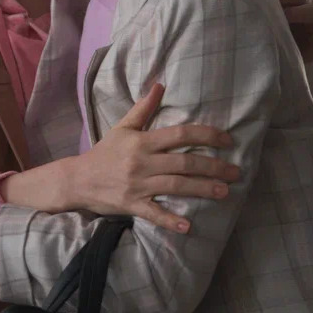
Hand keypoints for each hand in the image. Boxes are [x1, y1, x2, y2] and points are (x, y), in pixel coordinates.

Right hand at [71, 84, 240, 232]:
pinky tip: (188, 226)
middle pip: (184, 162)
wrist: (77, 179)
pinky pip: (153, 213)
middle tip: (236, 172)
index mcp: (142, 141)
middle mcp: (142, 162)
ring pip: (176, 186)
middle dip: (213, 167)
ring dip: (202, 189)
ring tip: (224, 192)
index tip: (227, 141)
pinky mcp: (131, 204)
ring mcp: (137, 184)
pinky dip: (170, 220)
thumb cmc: (104, 153)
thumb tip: (160, 85)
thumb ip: (143, 108)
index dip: (207, 136)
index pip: (180, 134)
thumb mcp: (122, 128)